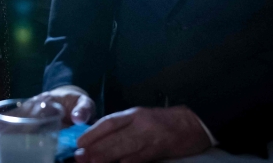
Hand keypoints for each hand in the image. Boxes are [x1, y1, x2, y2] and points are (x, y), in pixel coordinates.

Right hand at [0, 86, 95, 148]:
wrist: (70, 94)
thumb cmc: (77, 102)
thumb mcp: (85, 103)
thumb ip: (83, 110)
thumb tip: (78, 118)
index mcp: (48, 103)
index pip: (32, 116)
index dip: (20, 125)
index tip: (7, 134)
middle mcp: (34, 103)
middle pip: (15, 117)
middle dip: (0, 127)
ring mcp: (28, 106)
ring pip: (9, 117)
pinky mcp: (24, 110)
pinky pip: (9, 116)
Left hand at [73, 106, 210, 162]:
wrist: (193, 124)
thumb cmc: (164, 122)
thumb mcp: (141, 118)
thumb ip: (123, 127)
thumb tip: (100, 141)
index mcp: (134, 114)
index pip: (109, 122)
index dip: (92, 133)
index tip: (78, 143)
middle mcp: (140, 124)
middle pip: (113, 137)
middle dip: (95, 148)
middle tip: (80, 157)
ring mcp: (149, 138)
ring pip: (124, 150)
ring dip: (106, 158)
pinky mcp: (159, 150)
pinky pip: (138, 159)